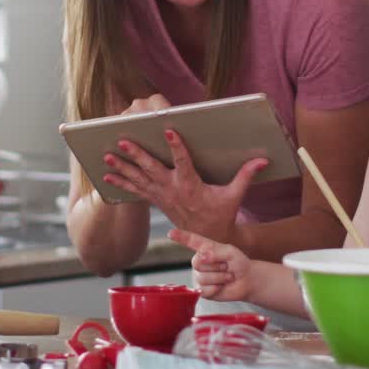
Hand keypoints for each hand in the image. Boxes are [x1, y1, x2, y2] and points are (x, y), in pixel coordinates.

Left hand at [102, 96, 268, 244]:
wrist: (207, 238)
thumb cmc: (221, 214)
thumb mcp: (235, 196)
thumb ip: (246, 175)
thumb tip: (262, 160)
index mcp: (191, 185)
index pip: (183, 162)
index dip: (176, 145)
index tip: (168, 130)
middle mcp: (172, 190)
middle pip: (151, 169)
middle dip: (136, 155)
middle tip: (123, 141)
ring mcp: (161, 196)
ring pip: (138, 179)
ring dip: (122, 167)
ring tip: (106, 156)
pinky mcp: (156, 200)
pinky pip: (135, 191)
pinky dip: (121, 183)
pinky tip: (106, 175)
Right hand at [168, 228, 252, 302]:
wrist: (246, 281)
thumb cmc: (238, 263)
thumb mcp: (231, 252)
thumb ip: (217, 252)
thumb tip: (202, 256)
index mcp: (205, 248)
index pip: (191, 241)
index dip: (180, 237)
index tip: (171, 233)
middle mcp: (199, 261)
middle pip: (197, 262)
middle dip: (216, 265)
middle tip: (226, 266)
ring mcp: (198, 276)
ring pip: (203, 278)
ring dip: (220, 278)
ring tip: (227, 276)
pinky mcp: (201, 290)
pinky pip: (204, 290)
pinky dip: (217, 288)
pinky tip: (221, 286)